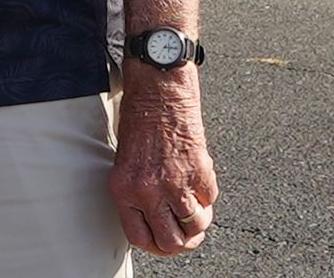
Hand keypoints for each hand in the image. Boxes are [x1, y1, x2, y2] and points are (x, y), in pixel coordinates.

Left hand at [109, 69, 216, 255]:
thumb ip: (138, 192)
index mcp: (124, 189)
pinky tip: (200, 181)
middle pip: (171, 241)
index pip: (140, 237)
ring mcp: (175, 184)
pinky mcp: (199, 172)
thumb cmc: (140, 117)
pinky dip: (207, 196)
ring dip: (199, 222)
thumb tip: (156, 218)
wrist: (159, 88)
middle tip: (187, 233)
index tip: (163, 241)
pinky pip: (209, 200)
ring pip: (194, 227)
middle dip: (182, 242)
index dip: (155, 245)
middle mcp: (148, 191)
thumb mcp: (126, 160)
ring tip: (197, 210)